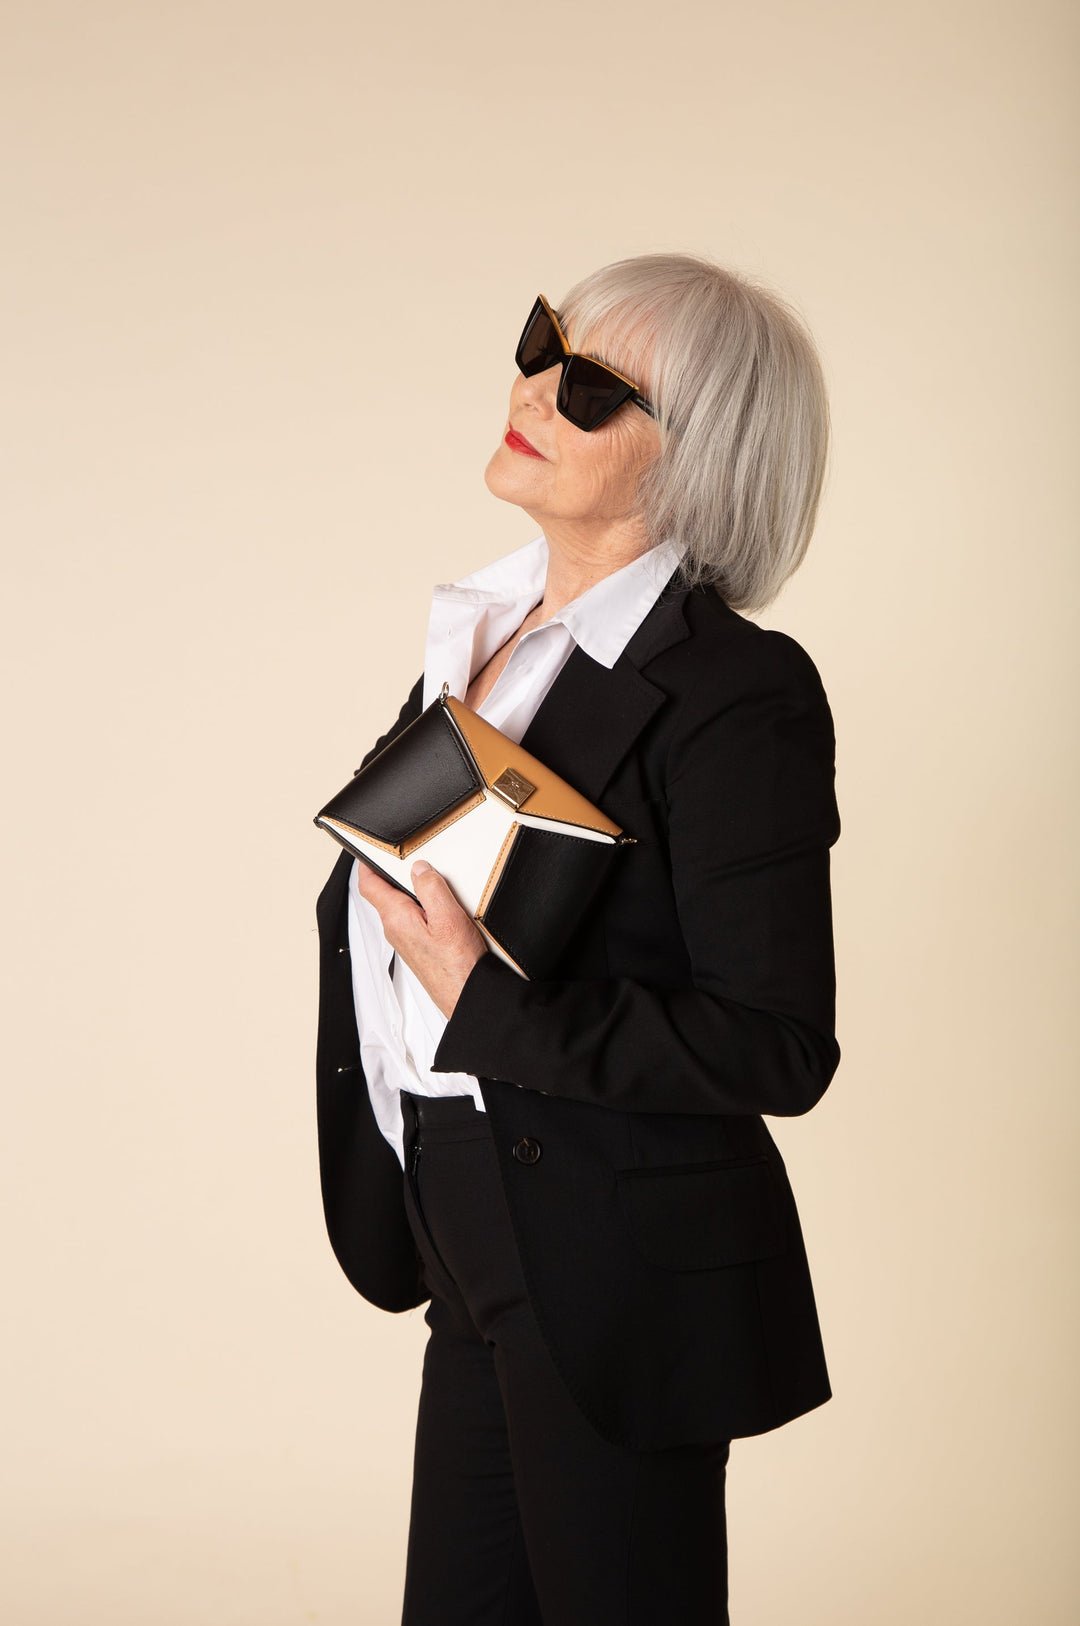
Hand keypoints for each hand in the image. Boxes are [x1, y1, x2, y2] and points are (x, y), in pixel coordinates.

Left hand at [353, 859, 487, 1018]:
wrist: (466, 996)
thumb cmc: (457, 965)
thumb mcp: (447, 917)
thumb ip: (430, 888)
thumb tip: (419, 869)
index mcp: (396, 918)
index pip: (369, 885)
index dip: (366, 864)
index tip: (369, 851)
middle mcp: (396, 931)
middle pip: (384, 895)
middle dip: (393, 875)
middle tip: (406, 858)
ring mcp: (406, 941)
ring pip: (400, 907)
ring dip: (410, 892)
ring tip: (429, 879)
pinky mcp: (418, 948)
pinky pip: (413, 920)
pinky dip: (421, 907)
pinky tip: (441, 907)